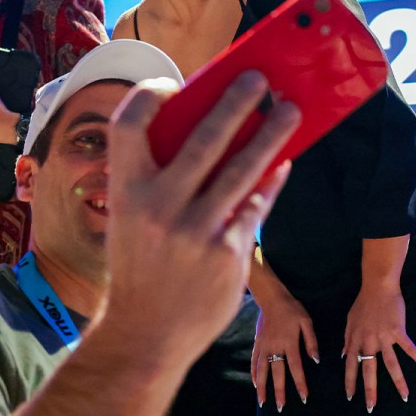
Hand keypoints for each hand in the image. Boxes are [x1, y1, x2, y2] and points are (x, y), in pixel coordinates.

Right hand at [104, 71, 299, 357]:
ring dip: (271, 134)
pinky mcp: (228, 252)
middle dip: (235, 102)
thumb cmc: (140, 270)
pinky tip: (283, 163)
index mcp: (126, 192)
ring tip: (290, 111)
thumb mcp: (130, 222)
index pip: (129, 125)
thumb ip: (156, 182)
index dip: (149, 96)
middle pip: (202, 137)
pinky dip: (271, 181)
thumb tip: (202, 133)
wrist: (146, 335)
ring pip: (243, 168)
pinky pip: (256, 204)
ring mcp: (195, 230)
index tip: (174, 87)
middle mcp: (158, 206)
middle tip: (258, 80)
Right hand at [251, 283, 318, 410]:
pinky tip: (255, 384)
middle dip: (279, 392)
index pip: (296, 368)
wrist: (271, 298)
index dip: (300, 384)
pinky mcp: (257, 344)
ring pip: (262, 371)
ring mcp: (264, 346)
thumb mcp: (306, 322)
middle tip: (280, 408)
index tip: (303, 397)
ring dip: (263, 388)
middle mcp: (275, 347)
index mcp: (290, 343)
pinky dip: (254, 374)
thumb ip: (311, 341)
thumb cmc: (292, 309)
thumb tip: (316, 360)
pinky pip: (254, 361)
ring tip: (263, 402)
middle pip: (277, 374)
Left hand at [343, 285, 415, 411]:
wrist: (378, 287)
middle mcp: (369, 342)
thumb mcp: (350, 321)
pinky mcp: (398, 332)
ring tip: (404, 397)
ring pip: (391, 364)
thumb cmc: (363, 303)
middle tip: (371, 407)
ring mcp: (384, 338)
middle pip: (369, 370)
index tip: (350, 397)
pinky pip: (409, 349)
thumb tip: (344, 355)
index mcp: (356, 339)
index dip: (350, 381)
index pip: (350, 365)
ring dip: (398, 382)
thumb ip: (348, 339)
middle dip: (370, 390)